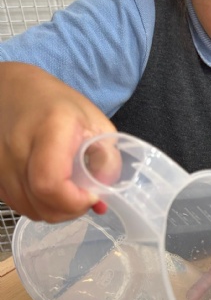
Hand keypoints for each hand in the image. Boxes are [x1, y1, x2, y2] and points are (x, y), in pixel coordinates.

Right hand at [0, 63, 115, 221]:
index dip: (74, 201)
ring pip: (28, 209)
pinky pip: (17, 204)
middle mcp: (17, 147)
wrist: (14, 89)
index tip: (92, 195)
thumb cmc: (60, 105)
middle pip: (40, 204)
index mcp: (50, 129)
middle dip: (70, 210)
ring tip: (69, 192)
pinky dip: (37, 205)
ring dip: (55, 210)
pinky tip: (50, 190)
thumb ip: (107, 162)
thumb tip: (102, 202)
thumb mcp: (97, 125)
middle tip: (85, 197)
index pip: (50, 184)